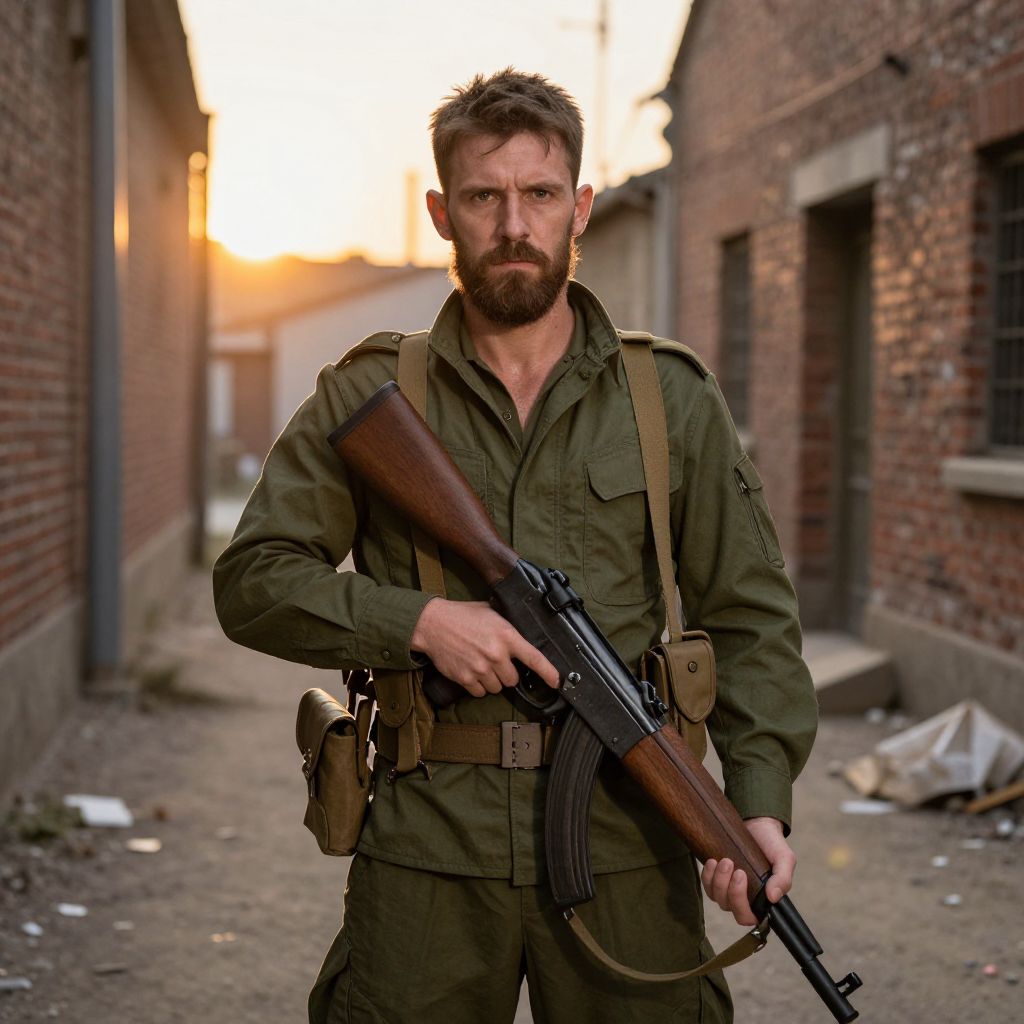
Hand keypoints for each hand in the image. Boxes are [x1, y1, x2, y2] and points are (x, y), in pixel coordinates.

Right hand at [410, 598, 559, 697]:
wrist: (432, 624)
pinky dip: (478, 686)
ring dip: (492, 680)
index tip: (557, 682)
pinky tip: (471, 671)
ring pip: (497, 688)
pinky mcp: (465, 678)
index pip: (534, 658)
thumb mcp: (490, 611)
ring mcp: (480, 668)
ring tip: (480, 664)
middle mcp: (496, 654)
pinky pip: (480, 692)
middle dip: (506, 673)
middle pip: (513, 679)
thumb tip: (523, 634)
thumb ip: (508, 625)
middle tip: (495, 661)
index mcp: (506, 635)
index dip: (549, 673)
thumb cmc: (462, 615)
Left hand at [700, 817, 795, 926]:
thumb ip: (783, 879)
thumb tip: (773, 898)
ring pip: (717, 897)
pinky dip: (707, 875)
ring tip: (725, 860)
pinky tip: (712, 861)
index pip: (748, 918)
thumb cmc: (772, 844)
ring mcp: (728, 889)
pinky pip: (707, 885)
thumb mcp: (784, 859)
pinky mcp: (716, 878)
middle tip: (731, 864)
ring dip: (718, 880)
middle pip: (730, 907)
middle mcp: (744, 898)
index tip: (742, 876)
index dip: (741, 904)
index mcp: (762, 900)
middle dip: (729, 889)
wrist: (757, 824)